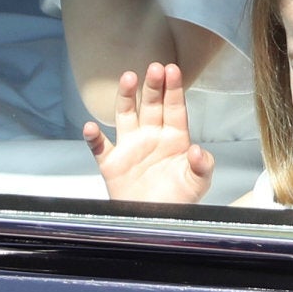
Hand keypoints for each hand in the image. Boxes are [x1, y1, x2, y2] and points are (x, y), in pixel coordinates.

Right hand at [83, 62, 213, 202]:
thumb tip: (197, 150)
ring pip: (126, 114)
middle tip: (154, 67)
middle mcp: (151, 136)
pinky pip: (100, 147)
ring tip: (128, 78)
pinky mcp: (112, 163)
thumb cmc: (179, 200)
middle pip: (151, 104)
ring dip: (126, 97)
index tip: (172, 70)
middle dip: (153, 85)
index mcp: (174, 137)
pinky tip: (90, 127)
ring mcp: (131, 147)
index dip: (174, 88)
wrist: (155, 224)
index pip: (174, 107)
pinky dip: (93, 138)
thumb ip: (202, 165)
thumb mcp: (198, 183)